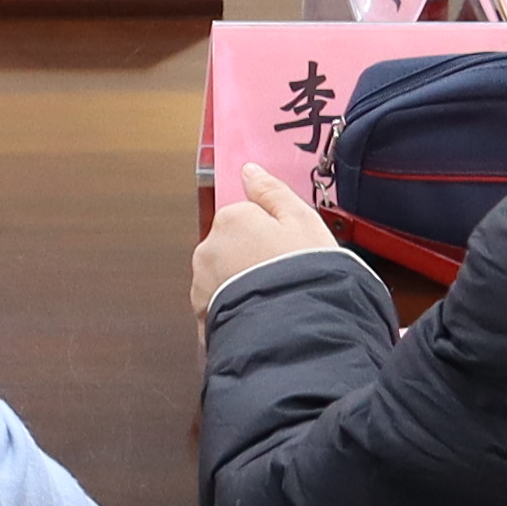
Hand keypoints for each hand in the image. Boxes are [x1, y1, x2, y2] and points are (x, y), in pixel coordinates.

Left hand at [191, 164, 348, 312]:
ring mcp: (203, 285)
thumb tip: (249, 171)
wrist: (295, 334)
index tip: (288, 250)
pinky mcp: (203, 317)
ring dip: (242, 286)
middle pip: (232, 247)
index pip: (246, 218)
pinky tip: (260, 317)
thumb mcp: (302, 221)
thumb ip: (271, 191)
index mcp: (231, 219)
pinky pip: (221, 308)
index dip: (272, 235)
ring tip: (274, 300)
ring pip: (224, 278)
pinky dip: (236, 311)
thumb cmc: (303, 274)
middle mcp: (209, 249)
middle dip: (253, 260)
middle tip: (284, 275)